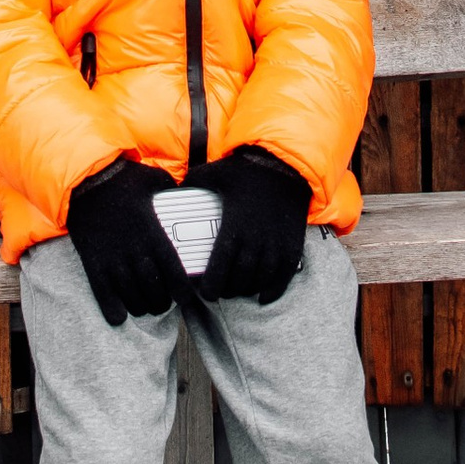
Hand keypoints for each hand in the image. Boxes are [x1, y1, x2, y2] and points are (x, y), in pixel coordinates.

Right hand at [65, 157, 181, 325]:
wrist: (82, 179)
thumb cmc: (121, 178)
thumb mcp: (153, 178)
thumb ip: (170, 188)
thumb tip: (185, 188)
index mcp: (152, 232)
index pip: (173, 270)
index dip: (182, 290)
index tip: (186, 298)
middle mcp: (134, 249)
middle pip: (153, 289)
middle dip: (161, 302)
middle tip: (163, 303)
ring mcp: (112, 258)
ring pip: (131, 295)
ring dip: (141, 307)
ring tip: (145, 309)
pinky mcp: (92, 261)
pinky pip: (102, 293)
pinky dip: (112, 309)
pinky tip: (119, 317)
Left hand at [190, 145, 311, 306]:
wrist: (287, 166)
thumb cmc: (248, 171)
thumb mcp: (216, 172)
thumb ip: (193, 183)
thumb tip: (172, 190)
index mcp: (234, 226)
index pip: (220, 266)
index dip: (212, 285)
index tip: (206, 292)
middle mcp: (256, 240)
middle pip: (239, 278)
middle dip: (228, 290)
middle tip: (220, 291)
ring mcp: (276, 245)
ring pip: (260, 280)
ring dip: (247, 290)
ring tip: (237, 290)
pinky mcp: (292, 245)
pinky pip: (284, 276)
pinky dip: (273, 291)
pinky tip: (262, 297)